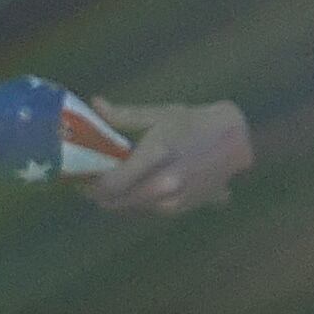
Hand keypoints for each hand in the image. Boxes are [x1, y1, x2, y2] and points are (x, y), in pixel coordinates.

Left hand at [92, 101, 252, 214]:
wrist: (235, 141)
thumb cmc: (195, 121)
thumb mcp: (160, 113)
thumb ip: (124, 115)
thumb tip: (95, 104)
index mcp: (156, 155)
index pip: (111, 183)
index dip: (89, 183)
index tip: (78, 175)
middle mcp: (165, 183)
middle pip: (116, 201)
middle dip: (97, 192)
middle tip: (88, 179)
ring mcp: (175, 199)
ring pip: (130, 207)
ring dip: (116, 198)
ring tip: (108, 182)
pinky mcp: (182, 208)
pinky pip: (147, 208)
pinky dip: (135, 200)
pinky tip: (133, 186)